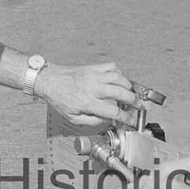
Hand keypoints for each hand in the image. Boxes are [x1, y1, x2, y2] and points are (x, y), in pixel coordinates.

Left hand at [34, 62, 150, 127]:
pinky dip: (120, 74)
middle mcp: (93, 88)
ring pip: (120, 79)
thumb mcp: (72, 118)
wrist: (49, 80)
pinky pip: (113, 67)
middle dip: (135, 101)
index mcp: (87, 102)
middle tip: (140, 106)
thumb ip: (91, 121)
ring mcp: (94, 75)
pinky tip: (120, 81)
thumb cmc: (59, 98)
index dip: (127, 117)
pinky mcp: (94, 67)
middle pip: (122, 93)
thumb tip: (108, 120)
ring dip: (130, 87)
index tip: (133, 121)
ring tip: (132, 94)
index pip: (113, 111)